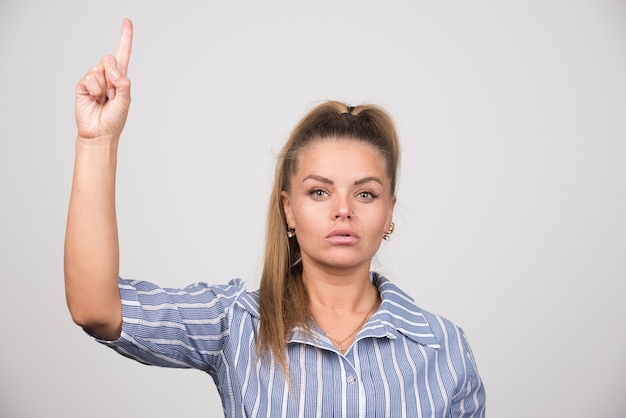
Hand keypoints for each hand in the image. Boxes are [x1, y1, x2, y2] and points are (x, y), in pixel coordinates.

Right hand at [75, 19, 132, 139]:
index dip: (125, 38)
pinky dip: (95, 90)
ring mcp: (94, 79)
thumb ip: (124, 84)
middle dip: (113, 74)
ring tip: (103, 100)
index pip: (123, 54)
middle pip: (109, 58)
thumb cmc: (114, 119)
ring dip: (104, 86)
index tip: (127, 21)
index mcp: (120, 78)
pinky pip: (90, 79)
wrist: (99, 133)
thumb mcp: (125, 101)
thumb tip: (114, 71)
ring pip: (99, 68)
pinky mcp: (83, 85)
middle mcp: (107, 76)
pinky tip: (94, 100)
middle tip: (112, 94)